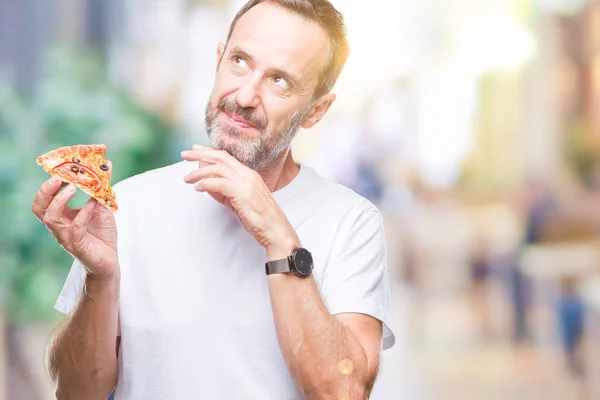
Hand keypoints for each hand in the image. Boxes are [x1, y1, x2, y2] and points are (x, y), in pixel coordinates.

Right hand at [31, 171, 118, 279]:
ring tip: (72, 188)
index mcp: (62, 216)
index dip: (48, 185)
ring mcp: (66, 236)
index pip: (44, 200)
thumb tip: (107, 165)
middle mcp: (59, 226)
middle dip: (45, 192)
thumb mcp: (103, 207)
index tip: (60, 170)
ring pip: (51, 218)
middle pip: (39, 208)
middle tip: (57, 178)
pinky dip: (84, 213)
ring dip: (59, 201)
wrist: (109, 261)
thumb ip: (102, 189)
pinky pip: (76, 228)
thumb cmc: (102, 235)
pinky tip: (93, 203)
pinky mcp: (77, 245)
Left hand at [181, 146, 298, 257]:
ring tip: (187, 179)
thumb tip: (206, 184)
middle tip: (184, 155)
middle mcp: (248, 175)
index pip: (226, 156)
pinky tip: (198, 189)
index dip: (208, 151)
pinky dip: (206, 184)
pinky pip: (219, 183)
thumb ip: (223, 192)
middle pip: (220, 157)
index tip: (194, 150)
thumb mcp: (238, 202)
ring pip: (218, 168)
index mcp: (249, 174)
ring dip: (199, 172)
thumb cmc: (259, 219)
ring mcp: (246, 183)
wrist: (276, 231)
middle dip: (200, 154)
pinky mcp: (242, 194)